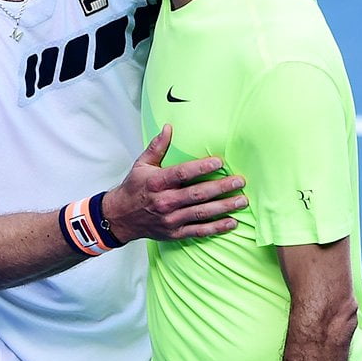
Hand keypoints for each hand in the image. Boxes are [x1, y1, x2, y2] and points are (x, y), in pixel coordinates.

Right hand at [102, 125, 246, 242]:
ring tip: (241, 201)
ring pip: (202, 213)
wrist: (120, 218)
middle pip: (197, 194)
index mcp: (157, 182)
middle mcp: (165, 201)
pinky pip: (199, 231)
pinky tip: (232, 222)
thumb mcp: (141, 165)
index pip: (181, 173)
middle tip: (239, 181)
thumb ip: (157, 147)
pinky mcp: (175, 232)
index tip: (219, 162)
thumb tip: (169, 127)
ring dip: (224, 207)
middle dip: (221, 188)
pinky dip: (216, 228)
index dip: (201, 168)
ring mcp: (170, 219)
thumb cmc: (134, 188)